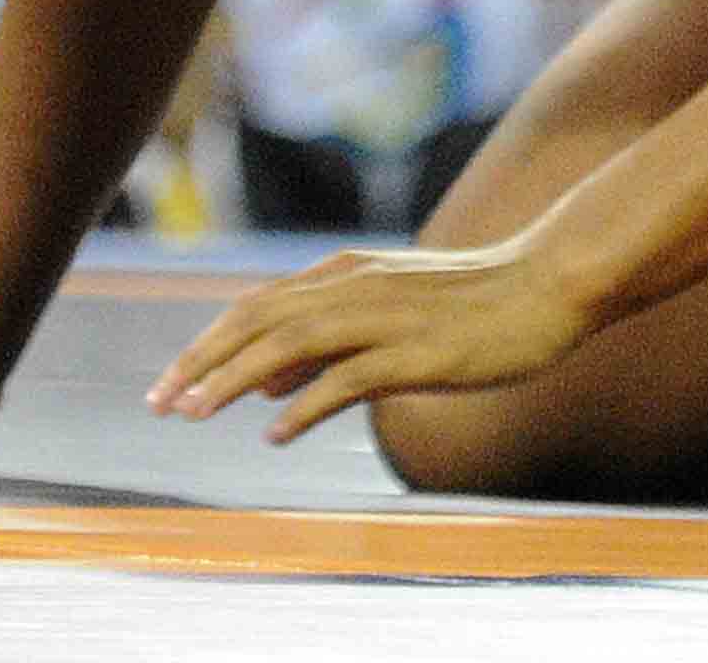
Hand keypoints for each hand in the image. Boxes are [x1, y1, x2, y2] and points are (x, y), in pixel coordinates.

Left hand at [150, 236, 601, 442]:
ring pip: (288, 344)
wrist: (549, 283)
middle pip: (258, 320)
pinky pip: (346, 378)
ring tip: (194, 412)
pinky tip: (275, 433)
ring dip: (233, 379)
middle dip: (201, 360)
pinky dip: (303, 404)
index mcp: (346, 275)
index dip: (208, 344)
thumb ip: (325, 341)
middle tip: (158, 402)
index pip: (257, 306)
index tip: (170, 383)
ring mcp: (385, 317)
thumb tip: (259, 382)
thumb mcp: (389, 311)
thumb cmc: (475, 301)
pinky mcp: (416, 351)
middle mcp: (355, 288)